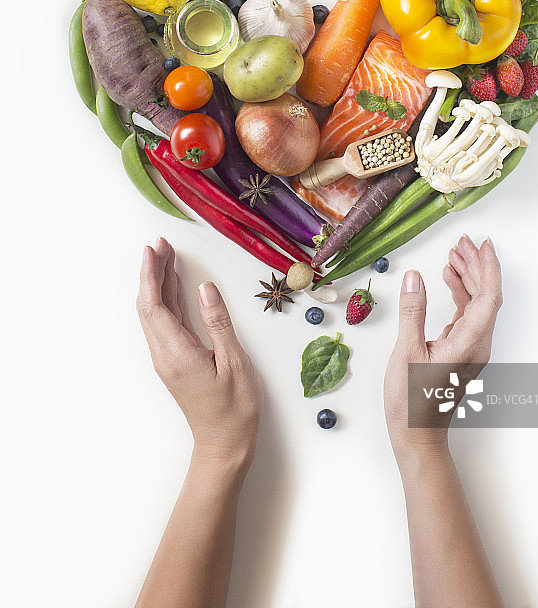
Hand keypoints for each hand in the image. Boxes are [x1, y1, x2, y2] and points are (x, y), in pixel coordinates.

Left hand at [136, 237, 263, 475]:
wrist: (225, 445)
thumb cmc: (234, 410)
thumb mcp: (234, 363)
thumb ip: (218, 323)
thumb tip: (206, 289)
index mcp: (176, 353)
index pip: (154, 306)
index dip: (150, 275)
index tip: (152, 250)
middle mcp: (165, 355)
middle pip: (150, 306)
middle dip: (152, 272)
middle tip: (160, 244)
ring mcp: (169, 359)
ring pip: (157, 314)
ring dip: (159, 284)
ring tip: (166, 257)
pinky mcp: (176, 361)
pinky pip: (167, 323)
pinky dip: (169, 300)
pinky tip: (176, 287)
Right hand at [384, 235, 501, 462]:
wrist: (417, 434)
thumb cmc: (412, 400)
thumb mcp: (406, 352)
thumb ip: (412, 312)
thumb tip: (414, 278)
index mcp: (470, 342)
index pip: (488, 296)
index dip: (488, 268)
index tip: (483, 245)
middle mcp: (478, 344)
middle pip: (486, 296)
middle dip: (476, 266)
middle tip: (462, 242)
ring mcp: (471, 348)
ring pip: (477, 304)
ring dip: (467, 278)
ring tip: (453, 255)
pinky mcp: (461, 351)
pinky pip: (467, 315)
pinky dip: (460, 294)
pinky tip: (446, 282)